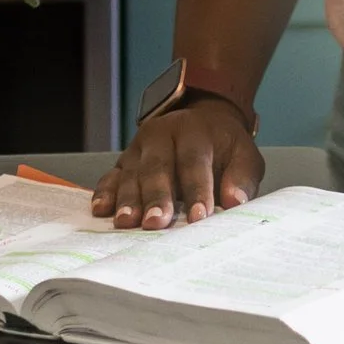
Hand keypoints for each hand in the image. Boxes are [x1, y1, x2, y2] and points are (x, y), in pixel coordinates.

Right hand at [90, 96, 264, 229]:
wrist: (203, 121)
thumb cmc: (224, 147)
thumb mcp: (243, 156)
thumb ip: (241, 178)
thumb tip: (234, 202)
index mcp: (195, 132)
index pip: (194, 162)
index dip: (197, 191)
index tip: (198, 218)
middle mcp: (163, 135)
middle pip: (158, 168)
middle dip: (156, 197)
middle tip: (156, 222)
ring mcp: (139, 148)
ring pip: (131, 173)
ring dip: (128, 199)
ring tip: (126, 223)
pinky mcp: (124, 160)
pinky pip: (110, 176)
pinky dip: (105, 193)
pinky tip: (101, 209)